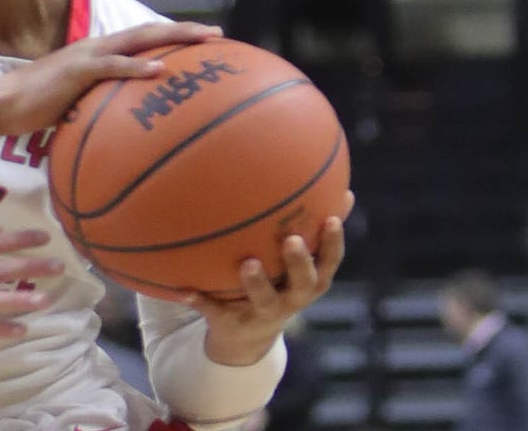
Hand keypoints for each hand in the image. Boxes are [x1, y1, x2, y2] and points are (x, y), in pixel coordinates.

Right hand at [0, 21, 223, 137]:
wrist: (3, 106)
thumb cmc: (37, 110)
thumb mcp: (76, 106)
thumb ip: (100, 107)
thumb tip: (123, 130)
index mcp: (98, 54)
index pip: (141, 40)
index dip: (172, 38)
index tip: (203, 42)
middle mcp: (96, 48)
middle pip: (148, 32)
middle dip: (184, 31)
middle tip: (217, 34)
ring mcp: (86, 56)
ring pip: (137, 40)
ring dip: (172, 38)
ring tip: (202, 41)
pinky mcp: (76, 71)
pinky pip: (112, 66)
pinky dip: (137, 66)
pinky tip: (160, 70)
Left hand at [187, 191, 354, 365]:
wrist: (247, 337)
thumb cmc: (278, 285)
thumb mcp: (298, 264)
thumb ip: (315, 232)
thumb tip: (344, 191)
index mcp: (308, 283)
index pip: (328, 263)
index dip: (332, 244)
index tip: (329, 220)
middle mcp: (291, 300)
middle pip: (303, 284)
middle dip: (299, 264)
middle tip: (291, 240)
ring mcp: (261, 314)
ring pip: (263, 301)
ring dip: (256, 283)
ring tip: (247, 263)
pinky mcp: (232, 323)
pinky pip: (214, 311)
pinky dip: (199, 301)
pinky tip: (183, 290)